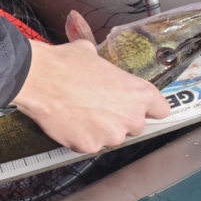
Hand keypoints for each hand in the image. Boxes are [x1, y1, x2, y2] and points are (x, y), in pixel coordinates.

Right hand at [11, 39, 169, 153]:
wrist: (39, 79)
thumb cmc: (65, 64)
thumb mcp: (91, 53)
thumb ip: (103, 65)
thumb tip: (94, 60)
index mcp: (139, 93)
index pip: (162, 110)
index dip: (148, 108)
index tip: (137, 106)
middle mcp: (130, 118)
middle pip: (134, 126)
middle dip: (119, 119)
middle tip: (98, 106)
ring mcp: (110, 135)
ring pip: (110, 136)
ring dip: (99, 129)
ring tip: (78, 113)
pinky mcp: (89, 146)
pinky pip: (88, 143)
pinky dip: (80, 136)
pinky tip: (67, 121)